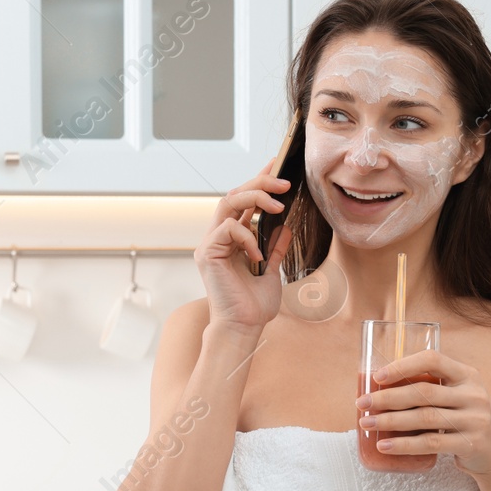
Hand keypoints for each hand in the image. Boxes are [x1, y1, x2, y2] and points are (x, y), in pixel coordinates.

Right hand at [194, 161, 293, 334]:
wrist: (244, 327)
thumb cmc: (254, 305)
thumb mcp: (272, 270)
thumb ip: (275, 247)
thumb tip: (284, 226)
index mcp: (233, 239)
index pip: (244, 201)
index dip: (259, 180)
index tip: (277, 164)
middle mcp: (219, 237)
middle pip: (235, 194)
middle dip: (261, 182)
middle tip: (285, 182)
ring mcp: (210, 244)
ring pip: (229, 202)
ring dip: (255, 197)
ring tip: (278, 204)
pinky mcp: (206, 253)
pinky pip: (228, 228)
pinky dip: (248, 236)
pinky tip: (258, 255)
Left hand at [355, 349, 490, 475]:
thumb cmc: (467, 417)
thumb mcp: (459, 394)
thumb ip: (433, 386)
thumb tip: (379, 386)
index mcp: (467, 375)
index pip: (433, 360)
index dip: (403, 365)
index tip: (377, 376)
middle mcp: (473, 394)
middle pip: (423, 392)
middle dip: (387, 397)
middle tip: (362, 403)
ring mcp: (474, 420)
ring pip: (424, 418)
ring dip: (390, 421)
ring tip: (367, 423)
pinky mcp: (470, 444)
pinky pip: (430, 443)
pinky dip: (404, 445)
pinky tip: (385, 445)